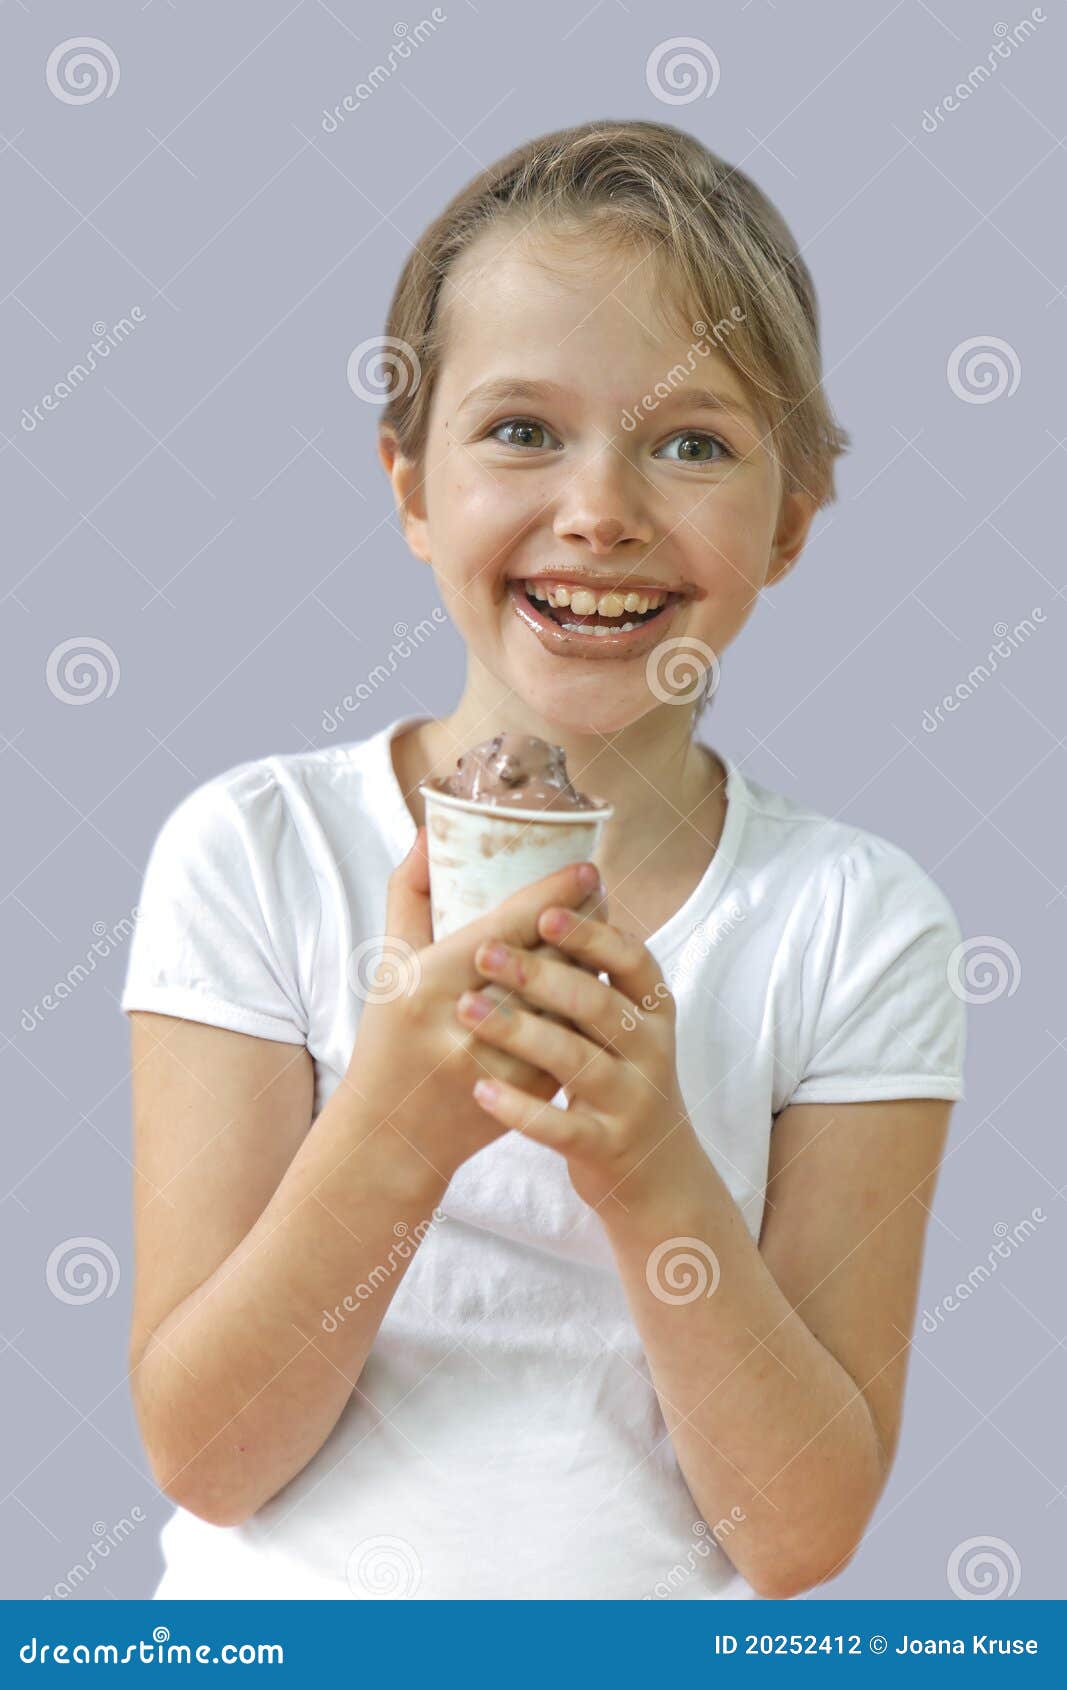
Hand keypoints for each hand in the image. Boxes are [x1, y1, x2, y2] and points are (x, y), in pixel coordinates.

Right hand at [345, 828, 609, 1190]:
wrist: (393, 1136)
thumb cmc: (390, 1036)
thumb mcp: (389, 965)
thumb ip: (410, 894)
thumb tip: (433, 832)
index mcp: (428, 983)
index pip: (508, 927)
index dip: (555, 895)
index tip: (587, 870)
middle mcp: (464, 1024)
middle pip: (549, 962)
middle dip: (584, 926)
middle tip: (600, 896)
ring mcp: (502, 1064)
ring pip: (570, 1003)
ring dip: (593, 966)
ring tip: (603, 935)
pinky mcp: (530, 1094)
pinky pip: (574, 1040)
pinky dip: (588, 1011)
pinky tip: (596, 986)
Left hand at [458, 906, 698, 1209]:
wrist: (657, 1172)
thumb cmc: (620, 1076)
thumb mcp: (625, 1023)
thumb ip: (594, 973)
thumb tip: (552, 895)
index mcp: (651, 1008)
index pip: (632, 959)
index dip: (591, 935)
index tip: (545, 911)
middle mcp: (650, 1049)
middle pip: (596, 1004)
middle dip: (540, 974)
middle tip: (484, 952)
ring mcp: (631, 1100)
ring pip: (576, 1061)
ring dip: (519, 1031)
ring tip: (467, 1009)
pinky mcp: (608, 1145)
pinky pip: (562, 1126)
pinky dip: (521, 1109)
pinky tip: (481, 1091)